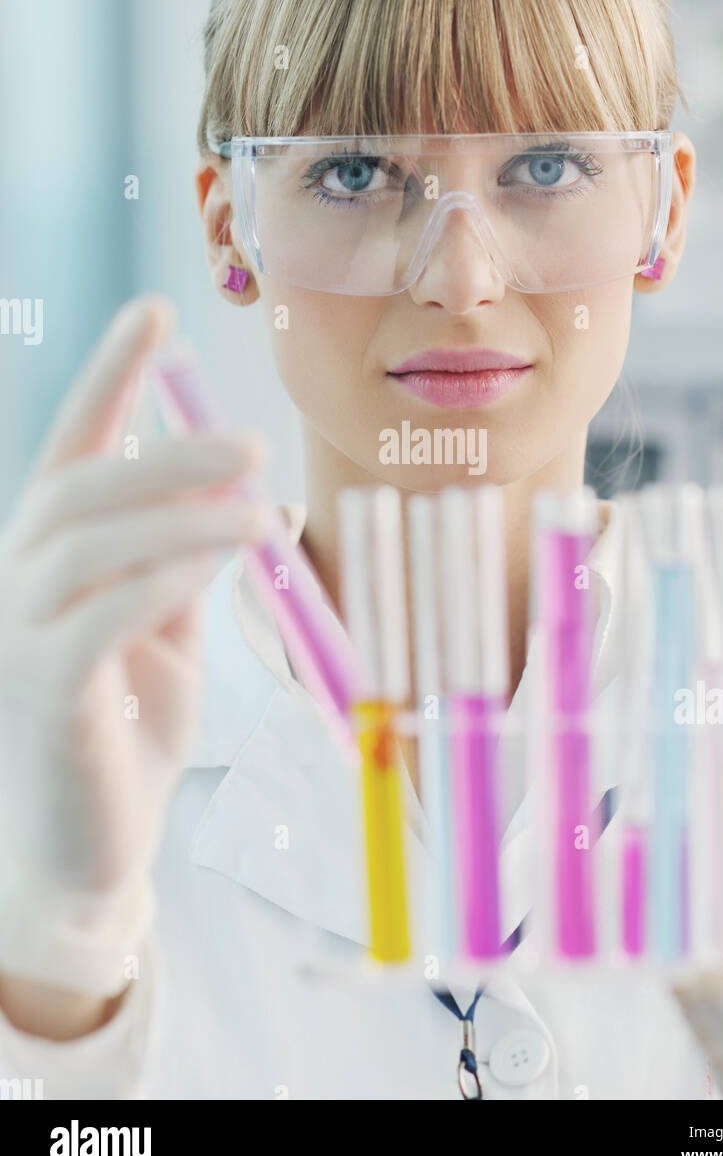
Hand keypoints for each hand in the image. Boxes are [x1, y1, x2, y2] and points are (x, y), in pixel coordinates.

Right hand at [0, 296, 269, 901]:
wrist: (90, 846)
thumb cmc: (128, 725)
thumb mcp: (172, 628)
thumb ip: (198, 560)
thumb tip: (265, 493)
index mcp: (55, 556)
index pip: (75, 446)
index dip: (112, 375)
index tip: (157, 310)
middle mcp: (20, 582)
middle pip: (80, 487)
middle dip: (166, 453)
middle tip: (251, 441)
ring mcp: (22, 638)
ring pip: (90, 545)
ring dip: (181, 517)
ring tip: (262, 513)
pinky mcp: (44, 695)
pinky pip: (96, 619)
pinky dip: (158, 580)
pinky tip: (218, 561)